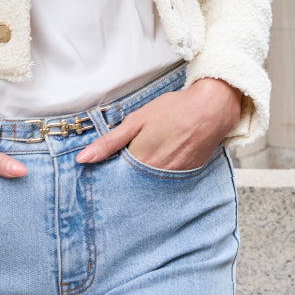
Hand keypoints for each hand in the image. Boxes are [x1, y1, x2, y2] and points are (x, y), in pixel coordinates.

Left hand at [76, 78, 242, 170]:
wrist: (211, 109)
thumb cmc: (174, 110)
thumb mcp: (136, 120)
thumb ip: (109, 142)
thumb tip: (84, 158)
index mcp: (140, 162)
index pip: (116, 180)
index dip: (107, 177)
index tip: (99, 176)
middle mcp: (156, 176)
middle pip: (133, 185)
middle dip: (124, 181)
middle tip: (121, 170)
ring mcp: (173, 179)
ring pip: (149, 185)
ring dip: (142, 179)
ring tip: (143, 164)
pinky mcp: (186, 177)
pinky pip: (167, 183)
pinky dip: (160, 177)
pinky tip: (161, 163)